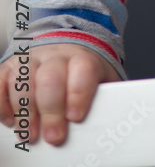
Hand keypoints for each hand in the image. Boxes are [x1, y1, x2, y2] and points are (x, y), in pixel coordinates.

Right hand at [0, 43, 120, 144]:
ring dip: (25, 110)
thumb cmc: (82, 75)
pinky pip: (0, 81)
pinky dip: (2, 103)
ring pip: (23, 79)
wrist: (65, 49)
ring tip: (30, 134)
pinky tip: (11, 119)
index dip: (78, 93)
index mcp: (82, 58)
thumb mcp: (100, 82)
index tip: (76, 116)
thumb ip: (104, 99)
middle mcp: (55, 55)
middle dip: (51, 111)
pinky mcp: (9, 67)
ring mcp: (30, 59)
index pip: (82, 69)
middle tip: (54, 137)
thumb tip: (112, 122)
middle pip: (51, 77)